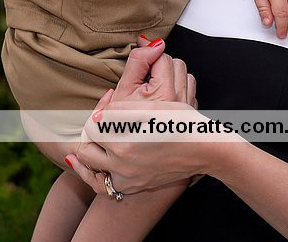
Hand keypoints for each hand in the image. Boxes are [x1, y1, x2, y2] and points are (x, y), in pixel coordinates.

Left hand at [68, 97, 206, 194]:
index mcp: (123, 142)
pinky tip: (100, 165)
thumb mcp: (149, 107)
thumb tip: (100, 114)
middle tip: (99, 121)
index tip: (109, 101)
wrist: (201, 147)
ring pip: (93, 170)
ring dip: (91, 154)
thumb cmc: (179, 122)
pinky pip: (106, 186)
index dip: (98, 111)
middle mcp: (122, 164)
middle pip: (86, 150)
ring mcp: (128, 178)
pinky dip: (100, 174)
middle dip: (89, 134)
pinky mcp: (135, 185)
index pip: (91, 127)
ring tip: (95, 141)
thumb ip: (119, 109)